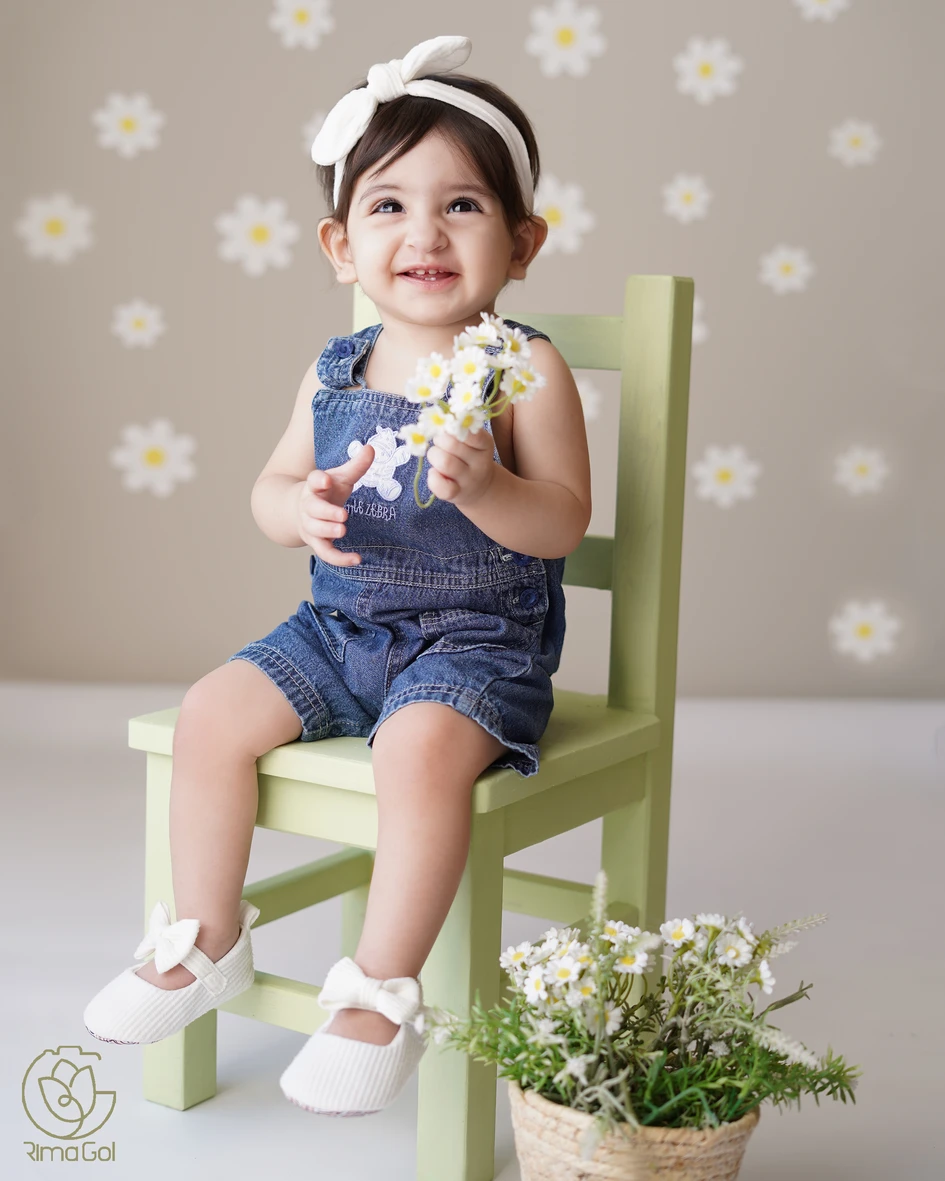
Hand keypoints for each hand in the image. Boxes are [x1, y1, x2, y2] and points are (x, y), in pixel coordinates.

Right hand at [296, 444, 373, 566]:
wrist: (298, 511)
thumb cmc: (326, 491)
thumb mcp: (340, 477)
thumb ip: (356, 466)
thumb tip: (371, 448)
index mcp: (314, 486)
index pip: (312, 481)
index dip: (318, 480)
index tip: (325, 479)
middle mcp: (309, 506)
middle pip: (313, 509)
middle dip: (326, 512)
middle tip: (342, 515)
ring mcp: (311, 526)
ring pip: (316, 531)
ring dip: (328, 531)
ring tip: (343, 531)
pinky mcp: (317, 542)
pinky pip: (325, 553)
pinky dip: (339, 558)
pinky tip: (357, 559)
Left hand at [425, 426, 495, 507]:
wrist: (478, 487)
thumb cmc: (468, 457)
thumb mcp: (472, 441)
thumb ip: (458, 428)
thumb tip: (440, 415)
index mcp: (485, 444)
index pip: (471, 432)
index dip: (453, 427)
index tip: (449, 428)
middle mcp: (480, 463)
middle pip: (452, 444)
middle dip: (439, 439)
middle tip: (440, 442)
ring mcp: (468, 480)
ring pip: (445, 462)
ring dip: (434, 455)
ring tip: (437, 457)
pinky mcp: (455, 494)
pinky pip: (440, 485)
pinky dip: (432, 477)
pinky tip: (435, 473)